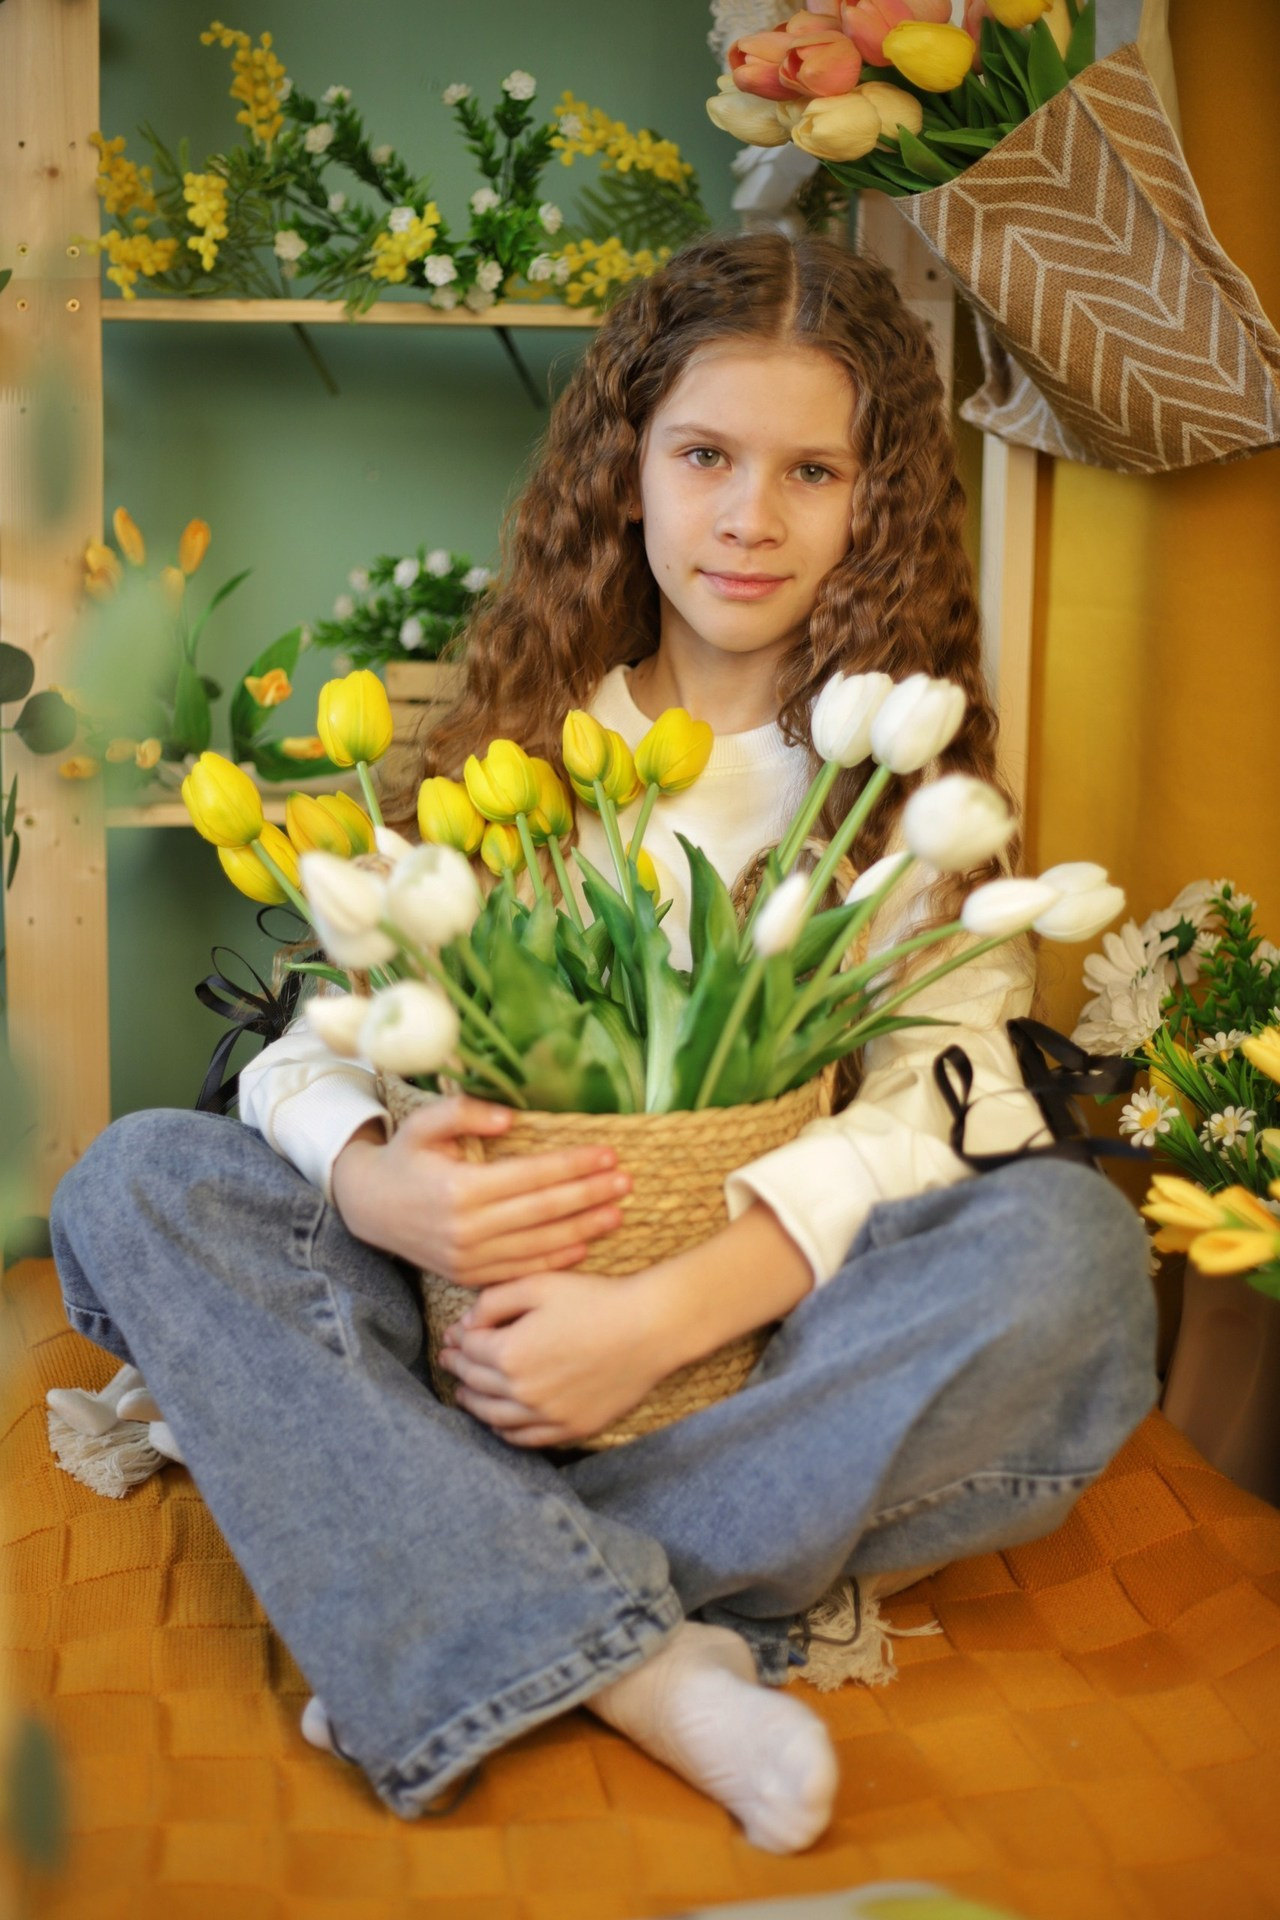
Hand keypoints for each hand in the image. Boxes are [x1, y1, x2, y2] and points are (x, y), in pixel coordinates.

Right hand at [330, 1096, 630, 1284]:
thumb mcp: (424, 1124)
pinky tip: (584, 1246)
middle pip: (543, 1211)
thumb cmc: (405, 1157)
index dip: (573, 1164)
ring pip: (538, 1244)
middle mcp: (467, 1228)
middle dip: (589, 1195)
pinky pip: (520, 1269)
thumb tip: (509, 1118)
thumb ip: (464, 1112)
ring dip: (583, 1229)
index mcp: (460, 1187)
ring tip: (618, 1213)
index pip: (531, 1175)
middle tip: (626, 1182)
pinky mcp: (468, 1276)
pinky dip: (555, 1260)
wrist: (368, 1208)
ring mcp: (468, 1258)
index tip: (607, 1153)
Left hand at [437, 1268, 667, 1447]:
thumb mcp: (540, 1285)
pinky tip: (499, 1421)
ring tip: (464, 1393)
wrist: (649, 1329)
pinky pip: (526, 1438)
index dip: (458, 1339)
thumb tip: (467, 1323)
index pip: (468, 1349)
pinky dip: (505, 1431)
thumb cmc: (596, 1300)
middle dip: (458, 1369)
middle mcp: (522, 1391)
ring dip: (474, 1403)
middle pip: (476, 1382)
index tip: (452, 1334)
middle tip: (448, 1360)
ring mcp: (546, 1415)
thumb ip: (494, 1301)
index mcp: (509, 1353)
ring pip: (494, 1417)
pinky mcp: (571, 1428)